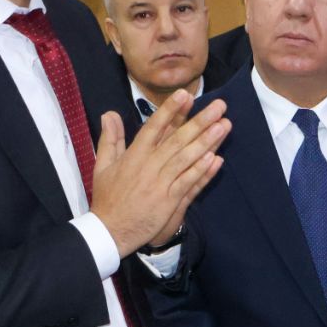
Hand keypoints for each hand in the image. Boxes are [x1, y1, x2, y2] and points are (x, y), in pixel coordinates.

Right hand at [91, 90, 229, 255]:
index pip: (154, 128)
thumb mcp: (102, 165)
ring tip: (224, 125)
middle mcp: (148, 167)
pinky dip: (202, 171)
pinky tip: (216, 158)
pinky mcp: (169, 201)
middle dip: (199, 121)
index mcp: (134, 156)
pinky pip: (188, 183)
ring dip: (207, 141)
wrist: (109, 232)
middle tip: (219, 106)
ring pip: (186, 158)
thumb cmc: (108, 198)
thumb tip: (110, 114)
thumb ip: (110, 139)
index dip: (170, 110)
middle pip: (177, 139)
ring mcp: (160, 184)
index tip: (184, 95)